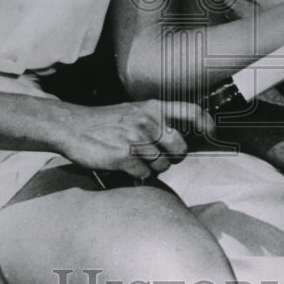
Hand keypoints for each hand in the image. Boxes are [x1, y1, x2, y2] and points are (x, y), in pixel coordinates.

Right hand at [55, 99, 212, 178]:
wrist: (71, 126)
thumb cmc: (103, 121)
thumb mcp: (132, 110)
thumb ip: (155, 119)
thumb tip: (178, 138)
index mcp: (152, 107)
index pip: (189, 111)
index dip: (205, 123)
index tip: (212, 132)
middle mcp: (148, 121)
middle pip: (180, 149)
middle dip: (173, 158)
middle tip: (158, 157)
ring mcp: (136, 139)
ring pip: (162, 166)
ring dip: (151, 168)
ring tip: (134, 159)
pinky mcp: (124, 157)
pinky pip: (144, 175)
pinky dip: (136, 176)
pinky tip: (124, 166)